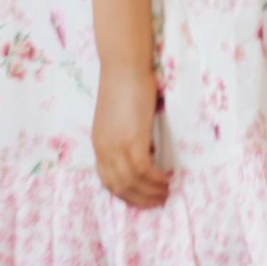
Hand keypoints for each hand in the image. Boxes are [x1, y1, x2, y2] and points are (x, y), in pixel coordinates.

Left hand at [92, 61, 169, 207]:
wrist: (123, 65)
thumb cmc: (123, 85)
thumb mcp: (118, 118)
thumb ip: (124, 137)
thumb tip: (144, 150)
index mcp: (99, 143)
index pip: (107, 180)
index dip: (126, 194)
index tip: (142, 198)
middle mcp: (104, 148)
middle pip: (119, 187)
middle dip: (140, 199)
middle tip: (159, 200)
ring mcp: (116, 145)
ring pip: (132, 183)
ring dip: (151, 192)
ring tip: (167, 191)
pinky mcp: (132, 139)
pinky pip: (144, 171)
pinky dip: (156, 179)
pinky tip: (168, 177)